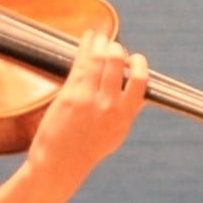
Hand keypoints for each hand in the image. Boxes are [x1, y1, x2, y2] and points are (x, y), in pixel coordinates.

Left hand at [24, 32, 152, 183]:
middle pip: (117, 63)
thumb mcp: (117, 134)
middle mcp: (110, 106)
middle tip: (112, 46)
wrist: (60, 164)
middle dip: (116, 49)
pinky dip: (85, 47)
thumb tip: (142, 97)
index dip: (138, 65)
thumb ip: (128, 113)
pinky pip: (80, 64)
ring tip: (100, 38)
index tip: (134, 59)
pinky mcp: (70, 95)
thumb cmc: (88, 149)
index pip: (140, 81)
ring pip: (99, 59)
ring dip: (100, 43)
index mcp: (125, 116)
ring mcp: (89, 99)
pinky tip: (87, 39)